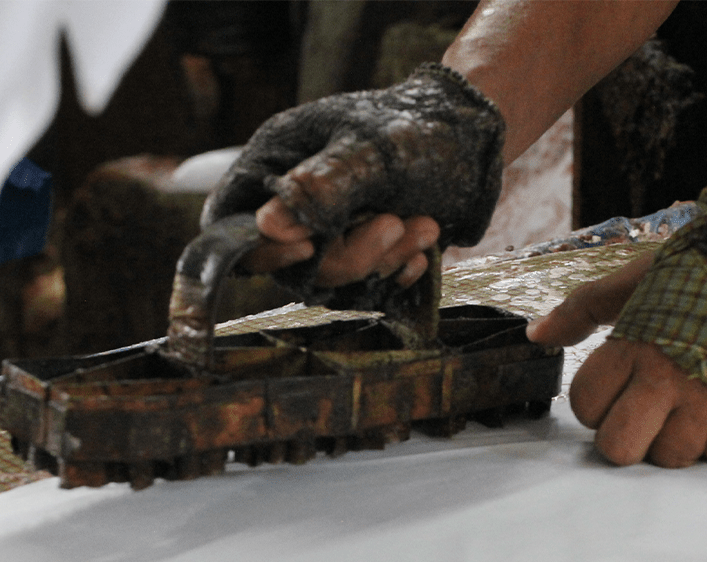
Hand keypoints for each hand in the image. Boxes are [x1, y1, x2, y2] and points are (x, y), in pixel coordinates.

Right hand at [201, 63, 503, 312]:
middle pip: (291, 263)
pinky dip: (394, 275)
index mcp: (277, 160)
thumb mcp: (373, 153)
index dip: (259, 247)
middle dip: (349, 255)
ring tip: (425, 226)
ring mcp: (328, 229)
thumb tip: (266, 227)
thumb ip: (322, 189)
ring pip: (332, 279)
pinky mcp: (361, 252)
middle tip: (395, 223)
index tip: (307, 248)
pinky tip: (422, 250)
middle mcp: (295, 200)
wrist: (476, 139)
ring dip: (381, 262)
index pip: (231, 219)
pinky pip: (364, 288)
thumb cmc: (420, 128)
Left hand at [527, 254, 706, 467]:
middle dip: (624, 437)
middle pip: (618, 449)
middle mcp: (666, 376)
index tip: (613, 387)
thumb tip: (536, 334)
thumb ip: (584, 307)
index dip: (592, 403)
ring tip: (685, 410)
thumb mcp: (640, 275)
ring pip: (670, 458)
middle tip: (641, 414)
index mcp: (634, 343)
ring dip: (673, 441)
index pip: (585, 405)